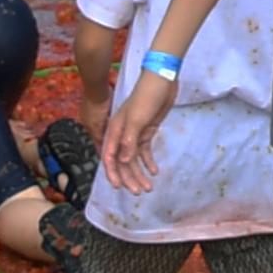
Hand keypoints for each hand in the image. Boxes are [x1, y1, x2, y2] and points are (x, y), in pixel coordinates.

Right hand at [100, 73, 172, 194]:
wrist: (162, 80)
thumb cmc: (146, 96)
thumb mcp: (137, 118)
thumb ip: (129, 140)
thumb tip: (124, 161)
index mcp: (115, 130)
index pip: (110, 156)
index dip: (112, 172)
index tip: (118, 187)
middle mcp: (122, 134)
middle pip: (122, 161)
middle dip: (129, 178)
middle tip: (139, 192)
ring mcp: (134, 133)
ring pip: (133, 158)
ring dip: (139, 173)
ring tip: (148, 188)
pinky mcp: (146, 131)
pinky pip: (144, 150)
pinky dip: (148, 162)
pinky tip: (154, 171)